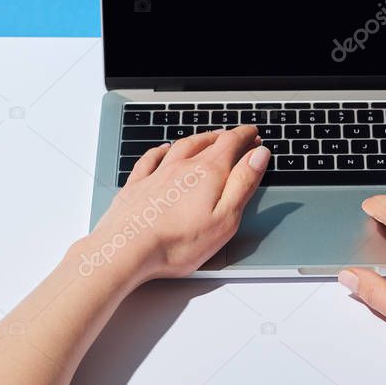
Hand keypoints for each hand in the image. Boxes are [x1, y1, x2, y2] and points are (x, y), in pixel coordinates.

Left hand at [82, 126, 270, 283]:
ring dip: (199, 139)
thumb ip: (244, 183)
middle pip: (209, 142)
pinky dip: (161, 150)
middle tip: (237, 137)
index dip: (246, 136)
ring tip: (208, 138)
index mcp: (209, 173)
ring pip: (182, 146)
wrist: (126, 249)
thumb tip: (259, 155)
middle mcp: (183, 167)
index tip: (254, 134)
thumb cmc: (178, 242)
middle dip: (227, 137)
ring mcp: (158, 174)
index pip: (232, 143)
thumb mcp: (225, 217)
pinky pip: (150, 159)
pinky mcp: (137, 186)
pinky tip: (163, 149)